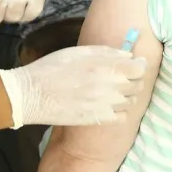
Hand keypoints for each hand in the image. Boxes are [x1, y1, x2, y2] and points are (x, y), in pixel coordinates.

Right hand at [0, 45, 145, 126]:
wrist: (31, 95)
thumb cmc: (52, 67)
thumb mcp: (78, 51)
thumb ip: (106, 52)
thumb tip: (128, 56)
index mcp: (104, 66)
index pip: (139, 68)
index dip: (140, 65)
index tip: (135, 63)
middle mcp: (109, 86)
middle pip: (138, 85)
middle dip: (134, 79)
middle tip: (123, 76)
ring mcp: (104, 105)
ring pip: (131, 101)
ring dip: (127, 94)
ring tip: (114, 90)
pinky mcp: (97, 119)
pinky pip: (122, 116)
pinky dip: (120, 110)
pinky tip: (109, 104)